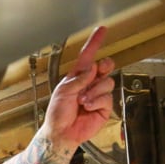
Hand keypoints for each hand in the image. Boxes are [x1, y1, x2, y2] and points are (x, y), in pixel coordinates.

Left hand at [45, 26, 115, 146]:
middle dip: (105, 66)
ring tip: (82, 102)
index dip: (95, 43)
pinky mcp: (104, 107)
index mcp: (77, 77)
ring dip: (94, 91)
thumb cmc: (57, 114)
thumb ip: (78, 79)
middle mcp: (89, 83)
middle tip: (99, 71)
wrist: (61, 133)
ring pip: (107, 83)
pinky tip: (87, 108)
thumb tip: (92, 69)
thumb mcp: (63, 92)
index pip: (88, 56)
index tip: (102, 30)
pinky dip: (96, 102)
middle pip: (105, 66)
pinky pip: (107, 98)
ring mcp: (97, 95)